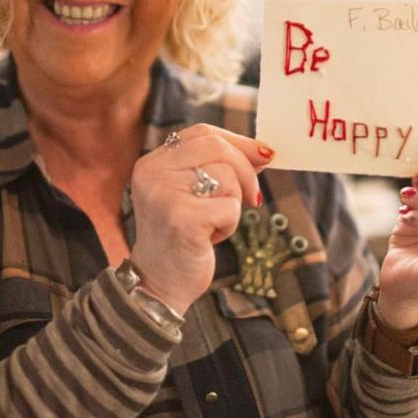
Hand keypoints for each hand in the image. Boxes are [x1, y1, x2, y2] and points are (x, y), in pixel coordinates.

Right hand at [129, 124, 274, 314]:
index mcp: (153, 163)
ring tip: (213, 225)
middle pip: (217, 148)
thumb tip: (263, 150)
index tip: (264, 155)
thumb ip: (219, 167)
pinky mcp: (182, 219)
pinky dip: (230, 225)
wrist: (160, 284)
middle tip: (253, 197)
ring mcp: (164, 195)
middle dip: (245, 170)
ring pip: (226, 176)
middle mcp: (153, 173)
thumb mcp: (195, 193)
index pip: (202, 133)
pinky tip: (210, 238)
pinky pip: (229, 207)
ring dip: (233, 204)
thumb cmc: (183, 237)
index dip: (238, 141)